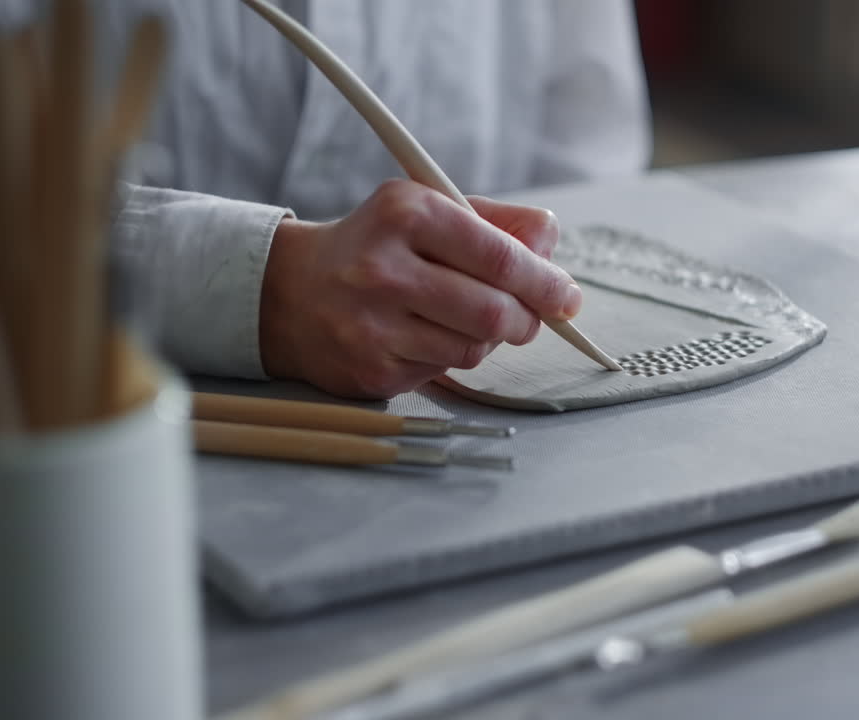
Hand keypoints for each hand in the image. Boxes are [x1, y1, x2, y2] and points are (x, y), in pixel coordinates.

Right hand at [259, 179, 580, 397]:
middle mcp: (384, 268)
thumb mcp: (428, 210)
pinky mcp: (372, 369)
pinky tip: (432, 337)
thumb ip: (495, 222)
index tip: (566, 295)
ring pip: (474, 348)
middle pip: (494, 310)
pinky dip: (454, 356)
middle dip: (528, 319)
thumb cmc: (376, 247)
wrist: (291, 293)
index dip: (544, 281)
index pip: (499, 255)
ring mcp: (374, 324)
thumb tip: (550, 242)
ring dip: (491, 339)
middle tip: (533, 318)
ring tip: (475, 320)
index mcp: (406, 213)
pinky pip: (444, 371)